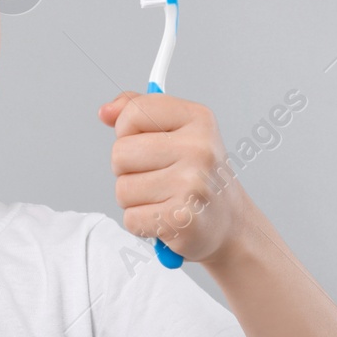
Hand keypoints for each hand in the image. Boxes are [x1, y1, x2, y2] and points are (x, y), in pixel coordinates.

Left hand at [97, 90, 251, 263]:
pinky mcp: (182, 220)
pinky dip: (142, 224)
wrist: (230, 224)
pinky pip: (131, 218)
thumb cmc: (197, 176)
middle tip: (158, 178)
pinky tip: (165, 219)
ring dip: (135, 200)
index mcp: (198, 119)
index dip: (128, 131)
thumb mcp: (177, 131)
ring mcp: (192, 185)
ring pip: (122, 189)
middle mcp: (199, 149)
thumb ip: (139, 112)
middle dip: (128, 170)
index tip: (147, 143)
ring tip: (163, 199)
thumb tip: (106, 112)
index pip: (134, 112)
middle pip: (120, 153)